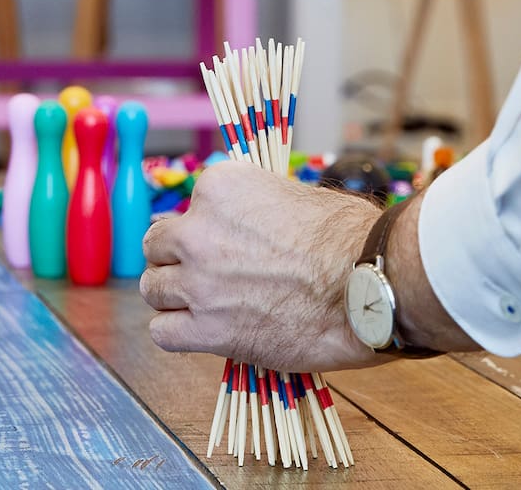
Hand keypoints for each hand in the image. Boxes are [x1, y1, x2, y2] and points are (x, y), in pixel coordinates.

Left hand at [140, 161, 384, 372]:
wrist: (368, 283)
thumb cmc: (349, 238)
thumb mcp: (296, 194)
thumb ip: (256, 206)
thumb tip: (247, 221)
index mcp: (220, 188)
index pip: (187, 205)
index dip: (205, 226)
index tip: (225, 241)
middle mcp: (198, 231)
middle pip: (157, 246)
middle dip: (178, 258)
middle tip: (207, 271)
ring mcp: (199, 281)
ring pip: (153, 289)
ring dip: (174, 295)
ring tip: (204, 302)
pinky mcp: (207, 329)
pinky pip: (162, 332)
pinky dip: (177, 332)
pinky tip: (201, 330)